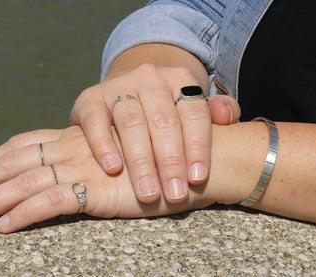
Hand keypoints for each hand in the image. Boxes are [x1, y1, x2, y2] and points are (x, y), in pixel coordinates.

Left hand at [0, 126, 214, 232]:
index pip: (24, 144)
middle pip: (14, 161)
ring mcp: (84, 167)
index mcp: (76, 139)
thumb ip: (94, 160)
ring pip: (24, 180)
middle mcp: (74, 149)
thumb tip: (70, 174)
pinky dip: (24, 214)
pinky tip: (4, 227)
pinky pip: (50, 200)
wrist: (193, 161)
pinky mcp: (98, 189)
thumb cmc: (161, 161)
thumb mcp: (120, 157)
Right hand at [70, 63, 239, 203]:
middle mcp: (149, 78)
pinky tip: (112, 168)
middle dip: (170, 161)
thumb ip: (217, 112)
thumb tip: (225, 115)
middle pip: (163, 121)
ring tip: (148, 192)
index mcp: (180, 79)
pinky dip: (103, 145)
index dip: (198, 147)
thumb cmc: (166, 109)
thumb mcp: (192, 106)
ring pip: (131, 123)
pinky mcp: (90, 98)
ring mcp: (118, 86)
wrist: (127, 92)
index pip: (194, 113)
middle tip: (174, 194)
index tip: (198, 179)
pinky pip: (95, 121)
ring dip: (141, 161)